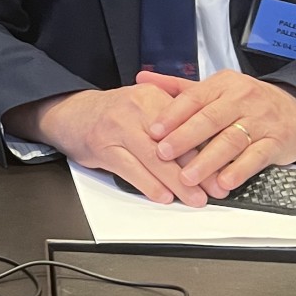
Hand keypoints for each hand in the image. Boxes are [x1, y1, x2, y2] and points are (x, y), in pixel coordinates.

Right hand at [4, 85, 215, 205]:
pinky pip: (131, 169)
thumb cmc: (114, 114)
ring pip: (155, 160)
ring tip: (194, 198)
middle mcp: (137, 109)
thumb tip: (207, 148)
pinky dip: (149, 185)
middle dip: (198, 171)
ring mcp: (119, 128)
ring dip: (177, 184)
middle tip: (215, 190)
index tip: (223, 170)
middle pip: (174, 144)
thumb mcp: (144, 105)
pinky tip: (162, 196)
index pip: (187, 126)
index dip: (208, 151)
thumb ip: (173, 120)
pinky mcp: (103, 147)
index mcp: (153, 96)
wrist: (72, 113)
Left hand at [138, 71, 295, 192]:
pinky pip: (257, 156)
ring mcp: (260, 120)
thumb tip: (143, 80)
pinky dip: (240, 170)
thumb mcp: (216, 88)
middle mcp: (241, 99)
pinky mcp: (276, 141)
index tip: (153, 131)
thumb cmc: (249, 101)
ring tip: (188, 176)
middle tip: (163, 154)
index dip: (172, 115)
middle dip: (184, 138)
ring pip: (231, 140)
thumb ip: (179, 88)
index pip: (194, 97)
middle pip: (209, 119)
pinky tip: (224, 182)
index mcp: (223, 85)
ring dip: (207, 160)